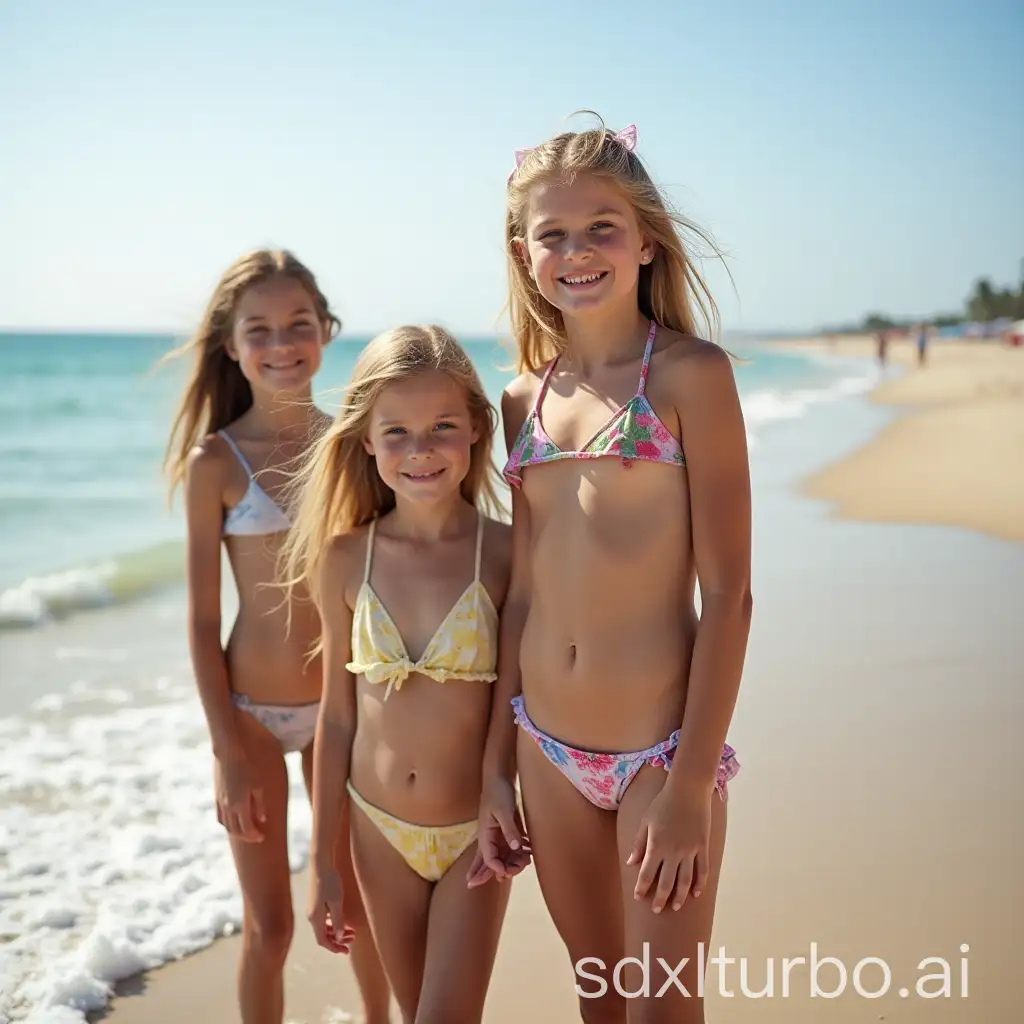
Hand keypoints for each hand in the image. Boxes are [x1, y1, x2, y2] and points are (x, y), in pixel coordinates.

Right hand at [214, 751, 265, 842]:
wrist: (228, 751)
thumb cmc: (248, 765)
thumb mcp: (258, 784)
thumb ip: (260, 804)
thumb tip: (262, 820)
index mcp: (240, 805)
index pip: (247, 829)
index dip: (254, 836)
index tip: (262, 838)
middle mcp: (228, 806)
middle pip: (235, 830)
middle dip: (246, 837)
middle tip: (255, 837)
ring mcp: (221, 802)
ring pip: (226, 825)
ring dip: (236, 832)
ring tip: (245, 831)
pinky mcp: (217, 796)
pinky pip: (220, 816)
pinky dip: (226, 823)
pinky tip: (233, 821)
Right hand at [308, 864, 354, 954]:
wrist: (320, 864)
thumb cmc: (330, 882)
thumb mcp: (336, 903)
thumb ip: (338, 921)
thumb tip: (338, 938)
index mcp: (316, 918)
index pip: (323, 941)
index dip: (334, 948)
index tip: (346, 951)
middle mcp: (312, 916)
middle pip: (323, 935)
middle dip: (337, 941)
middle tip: (352, 940)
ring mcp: (313, 909)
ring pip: (323, 928)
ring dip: (336, 932)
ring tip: (351, 931)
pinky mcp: (315, 903)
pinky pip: (323, 920)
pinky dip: (332, 924)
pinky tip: (342, 920)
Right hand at [466, 776, 531, 887]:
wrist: (499, 778)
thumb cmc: (499, 792)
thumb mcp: (504, 810)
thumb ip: (510, 829)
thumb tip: (515, 848)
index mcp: (485, 835)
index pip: (489, 859)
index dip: (498, 868)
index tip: (509, 871)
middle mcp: (489, 839)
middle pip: (492, 863)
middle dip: (502, 871)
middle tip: (515, 872)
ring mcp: (497, 836)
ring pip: (503, 857)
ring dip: (514, 862)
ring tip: (526, 859)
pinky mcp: (506, 831)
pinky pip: (511, 848)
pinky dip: (519, 853)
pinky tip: (528, 852)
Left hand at [627, 778, 712, 913]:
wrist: (688, 789)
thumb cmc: (663, 803)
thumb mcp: (645, 821)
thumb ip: (639, 843)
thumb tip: (631, 863)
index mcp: (656, 845)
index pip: (647, 873)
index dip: (642, 887)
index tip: (638, 897)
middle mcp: (673, 851)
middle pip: (666, 882)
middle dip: (660, 898)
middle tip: (657, 910)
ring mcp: (690, 850)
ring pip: (685, 880)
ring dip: (680, 896)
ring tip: (676, 906)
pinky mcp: (703, 846)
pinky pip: (702, 869)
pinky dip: (699, 883)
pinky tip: (696, 893)